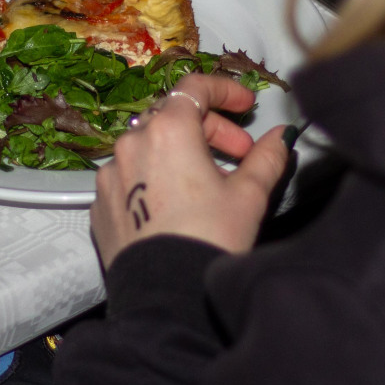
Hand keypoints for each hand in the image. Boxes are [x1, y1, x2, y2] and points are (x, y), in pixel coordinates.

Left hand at [91, 73, 290, 266]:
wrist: (167, 296)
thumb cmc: (208, 239)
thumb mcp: (249, 195)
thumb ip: (268, 157)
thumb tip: (284, 136)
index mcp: (167, 131)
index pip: (195, 88)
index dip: (226, 90)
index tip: (246, 106)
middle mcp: (131, 143)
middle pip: (173, 116)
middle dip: (211, 129)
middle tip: (240, 153)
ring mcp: (110, 175)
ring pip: (149, 146)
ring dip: (181, 153)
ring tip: (209, 183)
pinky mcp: (100, 204)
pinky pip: (130, 177)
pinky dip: (154, 178)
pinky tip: (177, 205)